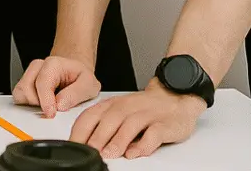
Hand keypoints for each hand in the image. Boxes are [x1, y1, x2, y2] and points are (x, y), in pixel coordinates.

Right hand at [12, 55, 100, 117]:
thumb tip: (60, 105)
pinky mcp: (24, 85)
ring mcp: (29, 75)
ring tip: (48, 106)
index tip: (51, 114)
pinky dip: (27, 105)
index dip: (46, 101)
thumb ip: (76, 94)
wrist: (74, 73)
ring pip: (19, 93)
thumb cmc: (80, 77)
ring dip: (31, 105)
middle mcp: (38, 67)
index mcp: (53, 64)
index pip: (42, 83)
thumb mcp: (89, 84)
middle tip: (53, 110)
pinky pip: (18, 97)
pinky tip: (41, 105)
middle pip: (26, 88)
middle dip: (38, 103)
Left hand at [68, 81, 205, 159]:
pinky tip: (135, 153)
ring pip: (130, 125)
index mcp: (112, 105)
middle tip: (89, 152)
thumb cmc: (143, 108)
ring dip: (117, 141)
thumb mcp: (119, 112)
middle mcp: (128, 107)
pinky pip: (154, 134)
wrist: (176, 96)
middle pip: (109, 120)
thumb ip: (102, 126)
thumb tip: (83, 145)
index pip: (91, 116)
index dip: (80, 131)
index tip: (74, 146)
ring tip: (108, 154)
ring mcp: (147, 114)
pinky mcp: (165, 124)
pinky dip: (143, 144)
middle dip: (97, 137)